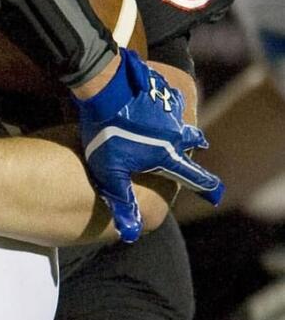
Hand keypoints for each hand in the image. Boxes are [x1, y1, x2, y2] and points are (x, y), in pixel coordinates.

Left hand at [75, 48, 223, 242]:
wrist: (104, 86)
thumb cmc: (105, 131)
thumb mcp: (110, 171)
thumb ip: (122, 201)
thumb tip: (130, 233)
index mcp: (167, 155)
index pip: (193, 176)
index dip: (206, 187)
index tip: (215, 194)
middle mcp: (176, 133)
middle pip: (193, 143)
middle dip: (195, 146)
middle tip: (199, 147)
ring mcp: (169, 108)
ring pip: (182, 119)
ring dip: (180, 124)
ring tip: (174, 125)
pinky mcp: (160, 88)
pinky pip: (169, 97)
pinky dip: (166, 102)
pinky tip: (155, 101)